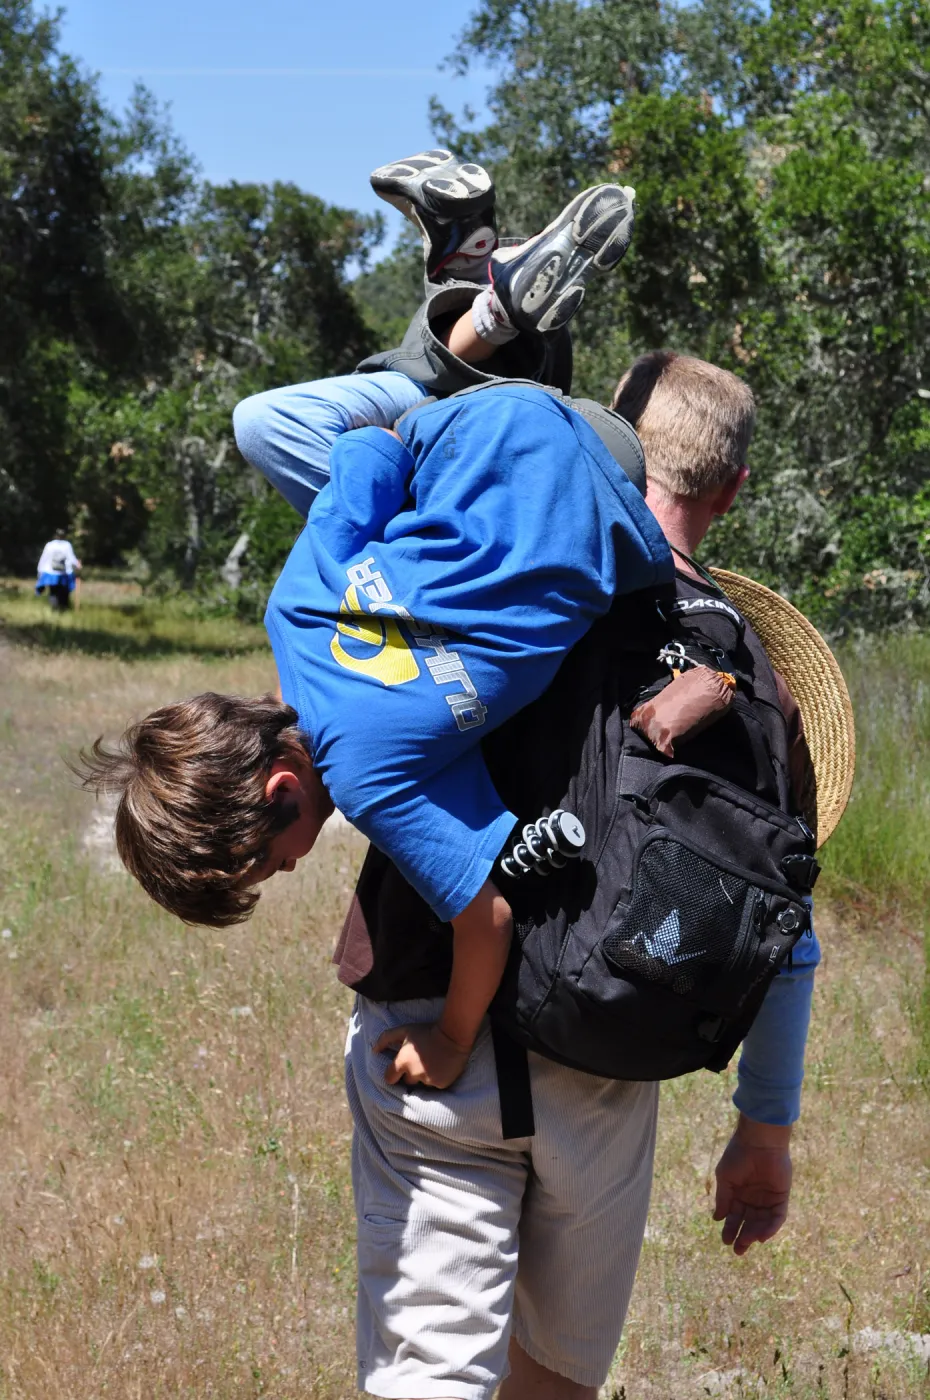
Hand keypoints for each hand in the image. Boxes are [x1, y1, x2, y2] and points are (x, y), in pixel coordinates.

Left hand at [373, 1022, 471, 1089]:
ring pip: (421, 1084)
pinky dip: (436, 1079)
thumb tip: (373, 1050)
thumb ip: (386, 1039)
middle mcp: (414, 1074)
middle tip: (419, 1063)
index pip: (389, 1078)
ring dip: (424, 1076)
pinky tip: (440, 1067)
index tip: (398, 1069)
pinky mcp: (441, 1084)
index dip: (393, 1074)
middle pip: (407, 1081)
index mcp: (402, 1062)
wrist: (453, 1035)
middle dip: (410, 1074)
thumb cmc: (426, 1031)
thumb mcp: (404, 1030)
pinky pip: (434, 1085)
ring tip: (431, 1064)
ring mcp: (428, 1080)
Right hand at [713, 1116, 792, 1254]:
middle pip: (748, 1222)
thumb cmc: (738, 1155)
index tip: (725, 1240)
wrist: (759, 1141)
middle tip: (738, 1250)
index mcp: (738, 1193)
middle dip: (743, 1237)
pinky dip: (771, 1228)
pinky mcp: (781, 1197)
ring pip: (762, 1222)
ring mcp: (768, 1198)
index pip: (734, 1216)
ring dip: (755, 1234)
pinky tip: (762, 1236)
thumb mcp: (725, 1178)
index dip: (730, 1229)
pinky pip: (777, 1217)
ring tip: (748, 1242)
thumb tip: (717, 1219)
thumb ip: (723, 1199)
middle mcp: (753, 1198)